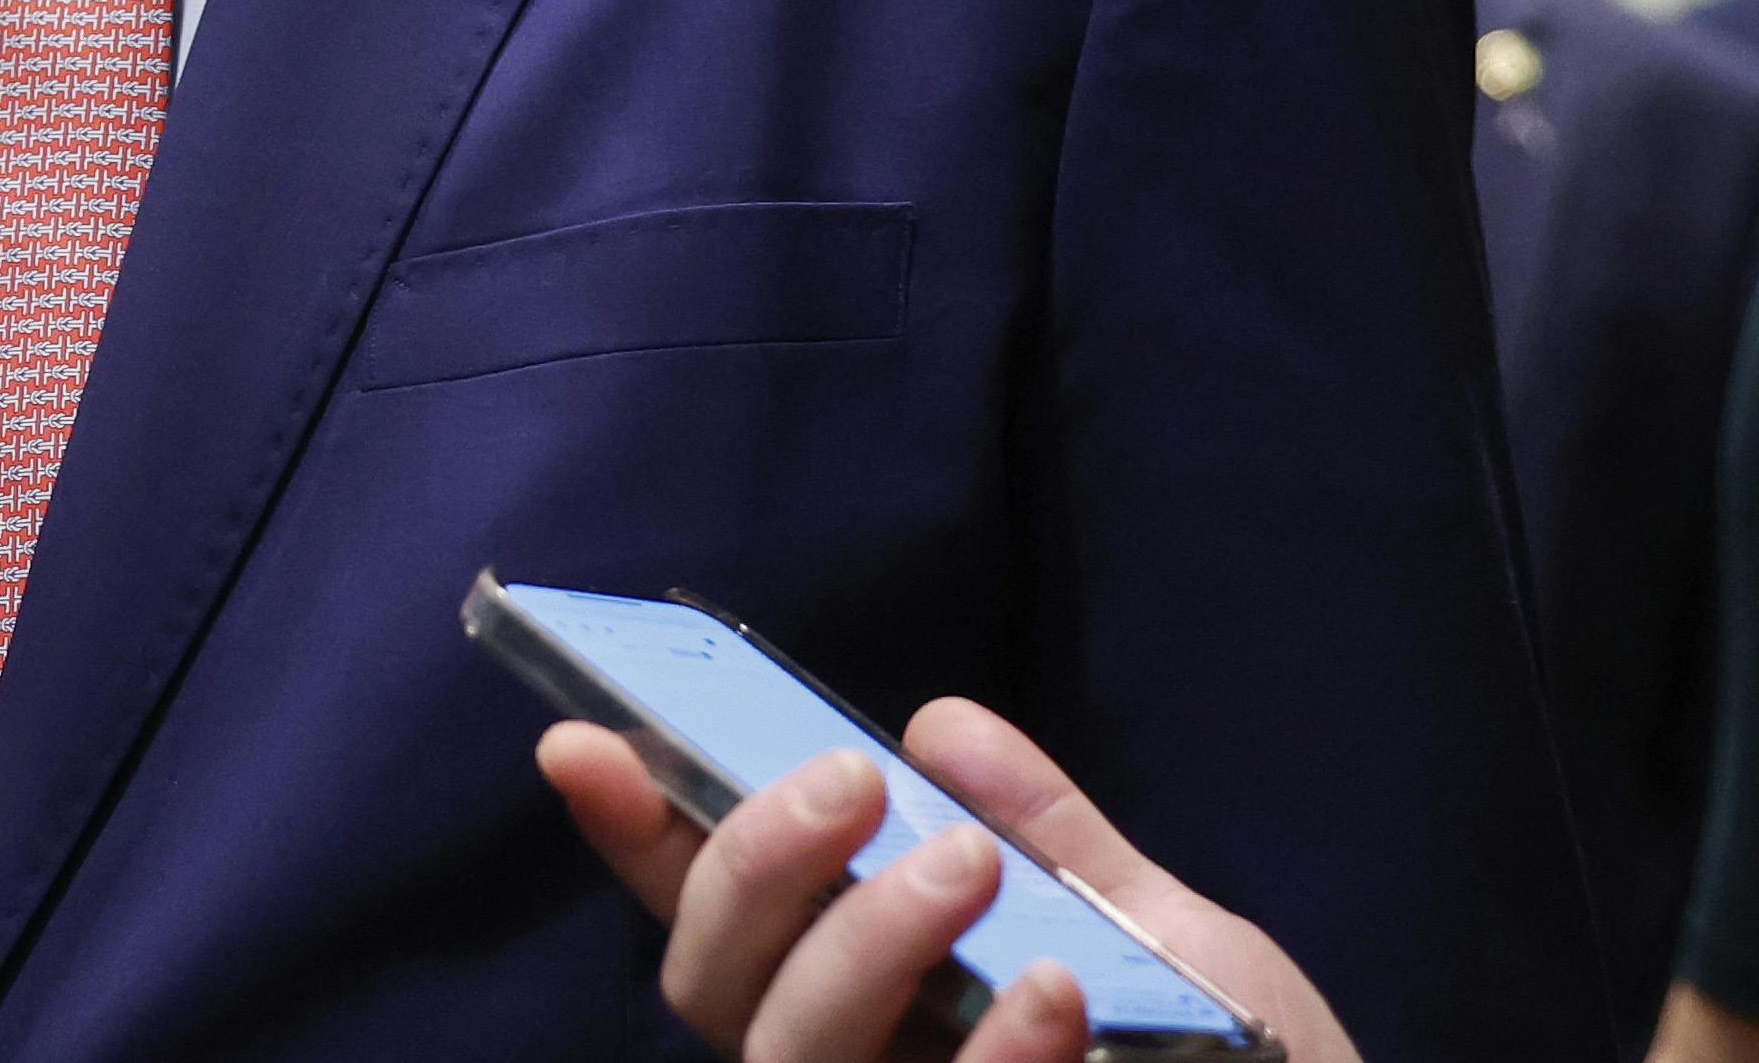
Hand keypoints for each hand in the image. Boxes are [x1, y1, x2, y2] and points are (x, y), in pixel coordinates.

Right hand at [542, 695, 1358, 1062]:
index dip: (643, 843)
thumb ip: (1058, 847)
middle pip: (725, 1000)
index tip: (584, 741)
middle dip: (755, 870)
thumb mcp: (1173, 944)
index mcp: (897, 1014)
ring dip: (857, 945)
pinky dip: (986, 1060)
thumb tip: (942, 728)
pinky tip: (1052, 994)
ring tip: (964, 869)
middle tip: (853, 779)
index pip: (731, 935)